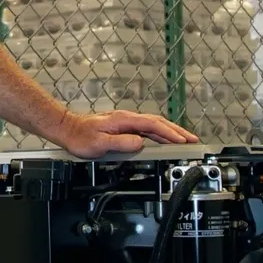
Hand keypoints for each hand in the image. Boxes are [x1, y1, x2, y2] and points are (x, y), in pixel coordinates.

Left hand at [50, 108, 198, 158]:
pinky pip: (147, 129)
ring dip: (171, 132)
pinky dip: (160, 134)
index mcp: (125, 120)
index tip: (182, 140)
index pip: (153, 125)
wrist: (69, 130)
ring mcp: (127, 122)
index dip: (169, 133)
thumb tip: (140, 143)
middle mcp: (128, 118)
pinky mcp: (124, 127)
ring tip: (185, 140)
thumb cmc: (80, 137)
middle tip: (193, 139)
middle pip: (159, 123)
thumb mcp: (100, 143)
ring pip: (155, 126)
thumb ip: (121, 143)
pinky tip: (165, 140)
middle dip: (177, 131)